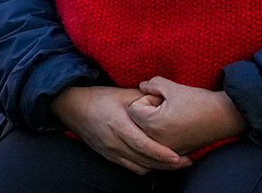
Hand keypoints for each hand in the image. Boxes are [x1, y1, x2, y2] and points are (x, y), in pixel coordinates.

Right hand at [51, 85, 190, 174]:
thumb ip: (144, 99)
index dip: (162, 153)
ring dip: (159, 168)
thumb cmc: (100, 98)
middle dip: (167, 164)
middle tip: (187, 161)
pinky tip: (158, 163)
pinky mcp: (109, 156)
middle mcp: (114, 142)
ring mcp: (111, 152)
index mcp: (118, 125)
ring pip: (139, 167)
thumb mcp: (122, 94)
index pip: (143, 145)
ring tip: (177, 163)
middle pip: (144, 160)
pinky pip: (131, 167)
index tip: (178, 157)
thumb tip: (165, 101)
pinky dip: (146, 167)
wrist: (74, 108)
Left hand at [126, 77, 248, 154]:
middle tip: (166, 105)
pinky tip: (176, 124)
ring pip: (146, 133)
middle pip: (137, 123)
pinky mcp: (174, 152)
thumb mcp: (172, 87)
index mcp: (153, 124)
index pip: (132, 109)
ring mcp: (166, 149)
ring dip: (153, 122)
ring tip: (171, 114)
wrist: (224, 117)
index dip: (146, 99)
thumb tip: (141, 86)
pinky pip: (157, 142)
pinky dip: (162, 132)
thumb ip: (151, 84)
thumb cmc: (199, 101)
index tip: (162, 98)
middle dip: (147, 111)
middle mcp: (156, 141)